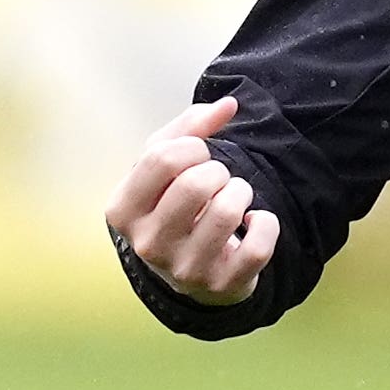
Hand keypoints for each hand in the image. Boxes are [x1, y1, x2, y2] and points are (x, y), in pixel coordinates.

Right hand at [103, 96, 279, 305]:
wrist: (190, 269)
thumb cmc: (175, 206)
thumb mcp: (167, 165)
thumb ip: (190, 127)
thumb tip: (227, 105)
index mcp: (123, 210)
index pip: (162, 158)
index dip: (193, 146)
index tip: (199, 156)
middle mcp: (147, 245)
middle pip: (196, 184)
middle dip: (219, 172)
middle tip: (218, 181)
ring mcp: (184, 270)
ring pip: (227, 212)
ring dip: (242, 194)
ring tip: (234, 199)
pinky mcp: (222, 285)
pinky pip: (258, 245)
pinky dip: (267, 224)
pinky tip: (254, 223)